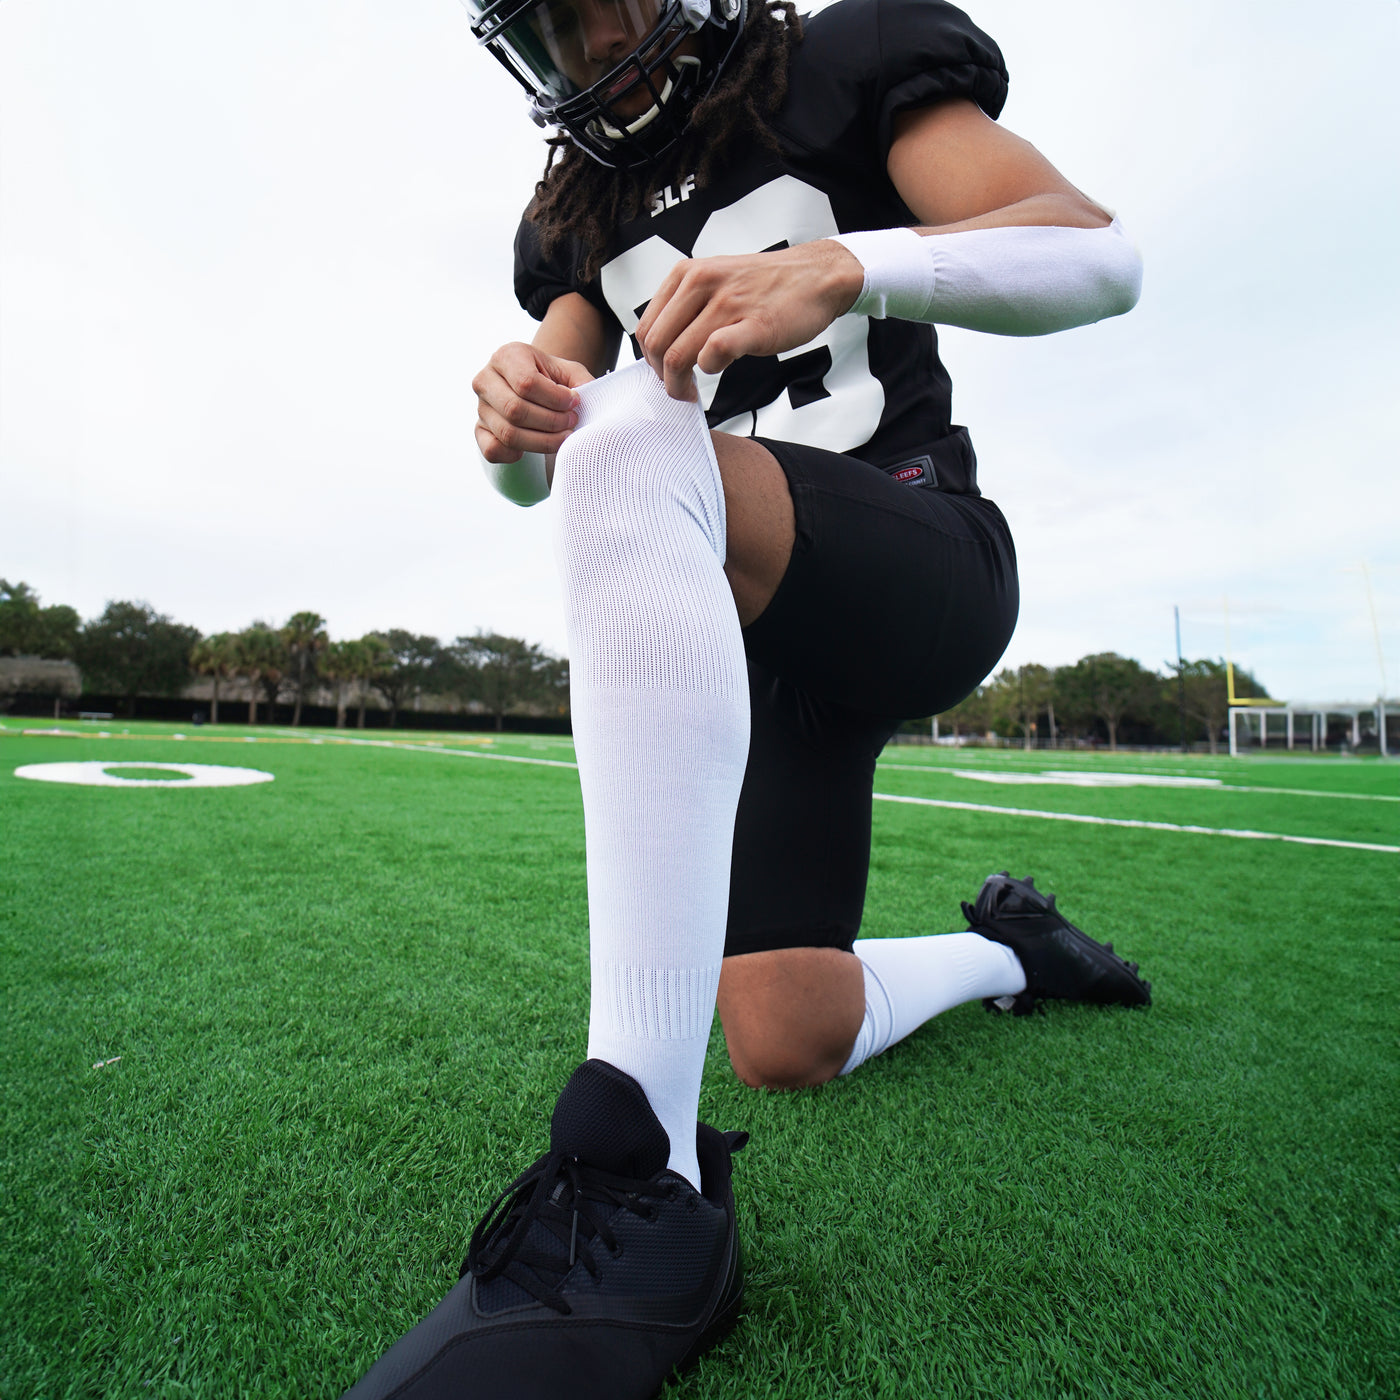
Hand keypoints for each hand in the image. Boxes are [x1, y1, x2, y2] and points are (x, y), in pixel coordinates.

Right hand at [472, 342, 593, 462]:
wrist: (532, 389)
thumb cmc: (552, 380)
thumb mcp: (568, 373)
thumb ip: (581, 382)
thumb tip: (586, 397)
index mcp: (506, 356)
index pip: (526, 383)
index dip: (555, 399)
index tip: (575, 403)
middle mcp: (486, 379)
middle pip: (515, 410)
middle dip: (551, 422)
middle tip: (571, 422)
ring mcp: (480, 406)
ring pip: (508, 434)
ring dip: (542, 441)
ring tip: (563, 436)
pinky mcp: (479, 430)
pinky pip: (493, 450)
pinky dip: (516, 454)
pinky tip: (535, 444)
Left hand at [635, 240, 864, 400]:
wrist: (816, 277)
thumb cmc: (765, 286)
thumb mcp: (713, 280)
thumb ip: (685, 307)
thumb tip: (660, 346)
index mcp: (687, 274)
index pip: (646, 327)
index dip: (650, 360)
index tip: (665, 374)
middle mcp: (702, 282)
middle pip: (657, 345)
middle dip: (662, 377)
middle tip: (678, 390)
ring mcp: (728, 302)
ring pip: (679, 354)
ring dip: (681, 383)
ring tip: (692, 391)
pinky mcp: (754, 324)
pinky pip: (715, 351)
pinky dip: (709, 369)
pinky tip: (718, 369)